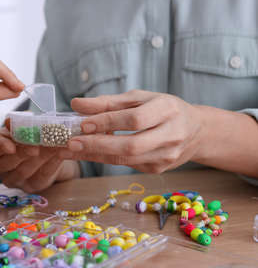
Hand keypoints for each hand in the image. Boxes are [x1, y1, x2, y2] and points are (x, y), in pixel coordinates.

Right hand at [0, 126, 79, 192]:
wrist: (45, 150)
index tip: (11, 146)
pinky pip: (41, 176)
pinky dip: (52, 163)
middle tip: (36, 146)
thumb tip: (17, 119)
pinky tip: (61, 153)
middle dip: (22, 153)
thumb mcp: (23, 125)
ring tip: (54, 145)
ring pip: (24, 171)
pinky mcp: (30, 186)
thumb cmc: (28, 134)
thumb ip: (19, 123)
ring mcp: (13, 179)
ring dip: (40, 157)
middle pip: (6, 163)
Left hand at [59, 90, 203, 173]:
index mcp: (168, 110)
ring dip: (95, 155)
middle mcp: (171, 135)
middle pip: (131, 145)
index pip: (134, 119)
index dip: (107, 122)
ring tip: (71, 150)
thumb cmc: (163, 109)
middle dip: (98, 145)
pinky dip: (104, 159)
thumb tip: (76, 103)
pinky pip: (125, 165)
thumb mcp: (139, 98)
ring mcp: (166, 156)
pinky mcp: (158, 169)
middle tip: (71, 143)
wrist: (196, 131)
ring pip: (126, 160)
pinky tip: (88, 153)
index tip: (83, 123)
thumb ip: (108, 102)